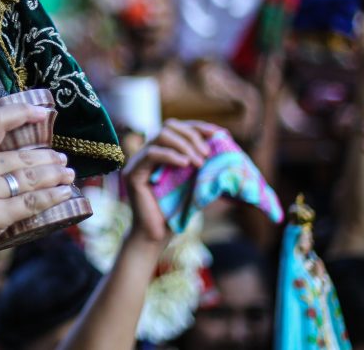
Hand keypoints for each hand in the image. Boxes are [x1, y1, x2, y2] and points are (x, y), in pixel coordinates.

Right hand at [0, 103, 74, 266]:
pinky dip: (52, 197)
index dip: (22, 112)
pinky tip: (64, 193)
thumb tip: (26, 152)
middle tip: (63, 159)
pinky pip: (31, 202)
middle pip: (22, 156)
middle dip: (49, 157)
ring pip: (30, 178)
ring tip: (68, 174)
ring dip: (55, 175)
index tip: (43, 112)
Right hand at [123, 119, 215, 243]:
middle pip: (169, 126)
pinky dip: (171, 155)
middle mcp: (148, 152)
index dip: (199, 127)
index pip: (179, 128)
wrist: (157, 237)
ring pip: (160, 135)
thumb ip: (205, 169)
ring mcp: (138, 161)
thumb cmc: (176, 212)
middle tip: (207, 153)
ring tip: (200, 162)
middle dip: (192, 135)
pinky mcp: (133, 173)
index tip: (219, 133)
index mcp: (162, 152)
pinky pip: (151, 154)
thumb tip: (229, 155)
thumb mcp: (196, 185)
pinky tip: (186, 164)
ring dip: (185, 145)